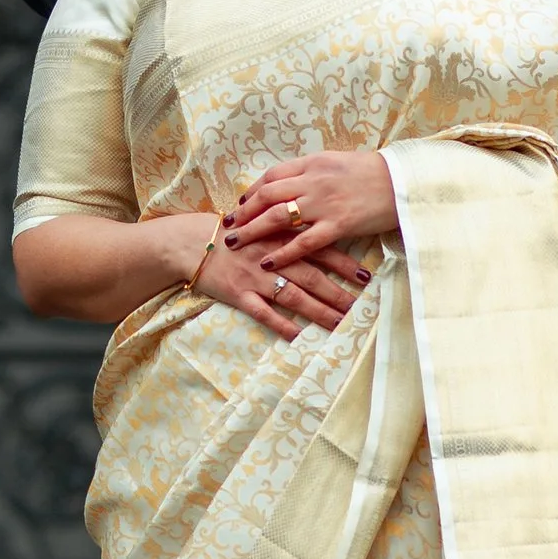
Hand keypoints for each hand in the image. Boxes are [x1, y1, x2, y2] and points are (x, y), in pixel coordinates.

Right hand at [190, 207, 367, 340]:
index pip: (318, 250)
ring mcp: (255, 277)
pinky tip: (297, 336)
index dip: (344, 263)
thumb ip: (288, 227)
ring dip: (317, 311)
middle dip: (337, 293)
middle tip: (360, 307)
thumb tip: (320, 231)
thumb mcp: (262, 222)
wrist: (191, 242)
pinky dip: (280, 324)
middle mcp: (272, 257)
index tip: (366, 276)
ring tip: (339, 324)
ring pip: (293, 296)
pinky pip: (262, 312)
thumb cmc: (231, 233)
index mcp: (280, 238)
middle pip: (311, 277)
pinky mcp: (238, 294)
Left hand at [223, 150, 396, 274]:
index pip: (273, 176)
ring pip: (277, 217)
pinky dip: (283, 253)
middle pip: (268, 196)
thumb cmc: (374, 172)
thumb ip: (315, 171)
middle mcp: (314, 181)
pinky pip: (303, 242)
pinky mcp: (337, 225)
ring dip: (252, 230)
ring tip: (235, 243)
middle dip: (244, 212)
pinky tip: (268, 262)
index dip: (253, 191)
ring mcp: (324, 204)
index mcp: (314, 163)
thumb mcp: (339, 162)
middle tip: (228, 226)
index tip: (241, 203)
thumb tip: (294, 180)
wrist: (404, 181)